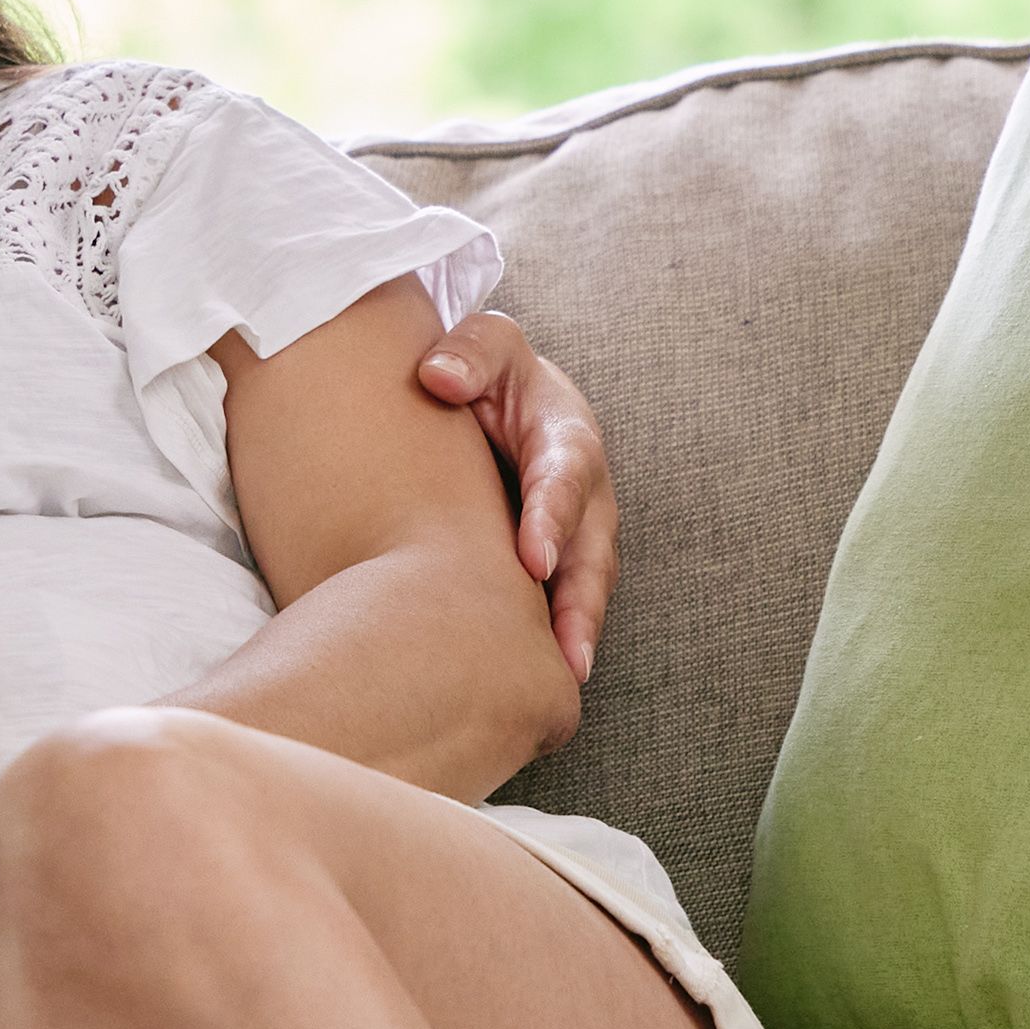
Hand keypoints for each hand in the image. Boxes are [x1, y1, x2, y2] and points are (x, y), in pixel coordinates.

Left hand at [415, 312, 616, 693]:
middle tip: (566, 649)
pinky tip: (544, 682)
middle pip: (592, 547)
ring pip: (588, 583)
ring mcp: (576, 528)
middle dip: (580, 599)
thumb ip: (469, 352)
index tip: (534, 559)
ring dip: (579, 630)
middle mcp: (583, 487)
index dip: (553, 518)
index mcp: (565, 433)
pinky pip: (567, 601)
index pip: (565, 477)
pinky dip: (561, 638)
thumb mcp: (484, 346)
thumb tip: (437, 377)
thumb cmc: (485, 371)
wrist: (491, 395)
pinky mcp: (558, 557)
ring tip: (565, 677)